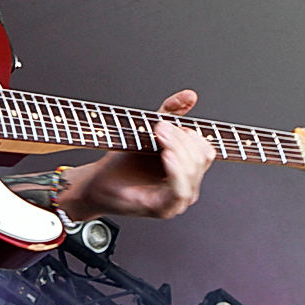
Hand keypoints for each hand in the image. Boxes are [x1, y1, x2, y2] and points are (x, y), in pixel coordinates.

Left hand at [59, 89, 215, 220]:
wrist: (99, 182)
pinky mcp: (165, 209)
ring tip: (159, 136)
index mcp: (188, 170)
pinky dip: (175, 170)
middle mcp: (188, 186)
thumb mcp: (148, 131)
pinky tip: (166, 155)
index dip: (191, 134)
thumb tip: (190, 95)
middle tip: (160, 128)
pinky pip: (180, 190)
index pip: (205, 151)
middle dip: (181, 138)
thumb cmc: (123, 162)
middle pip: (201, 158)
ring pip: (192, 172)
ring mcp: (178, 201)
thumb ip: (170, 112)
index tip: (167, 122)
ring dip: (177, 149)